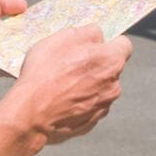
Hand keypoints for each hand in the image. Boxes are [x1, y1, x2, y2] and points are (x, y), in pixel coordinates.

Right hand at [11, 25, 132, 144]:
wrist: (31, 112)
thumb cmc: (46, 71)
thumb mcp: (64, 38)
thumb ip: (88, 32)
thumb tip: (97, 33)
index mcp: (111, 61)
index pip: (124, 45)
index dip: (109, 42)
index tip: (93, 45)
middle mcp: (114, 85)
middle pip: (110, 68)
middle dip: (95, 64)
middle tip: (69, 63)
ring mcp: (103, 107)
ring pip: (100, 88)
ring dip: (87, 84)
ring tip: (61, 84)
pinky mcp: (91, 123)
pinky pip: (89, 106)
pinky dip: (79, 102)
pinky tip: (60, 100)